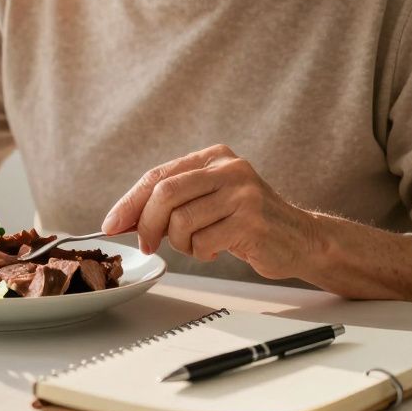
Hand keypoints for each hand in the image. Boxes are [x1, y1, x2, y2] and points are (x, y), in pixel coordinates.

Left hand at [101, 144, 320, 280]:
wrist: (300, 239)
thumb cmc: (246, 222)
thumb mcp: (209, 200)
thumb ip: (171, 203)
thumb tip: (121, 220)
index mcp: (213, 157)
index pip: (158, 176)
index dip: (129, 202)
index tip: (111, 224)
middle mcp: (229, 169)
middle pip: (165, 194)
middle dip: (146, 225)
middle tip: (145, 244)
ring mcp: (243, 193)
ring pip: (182, 222)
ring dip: (181, 244)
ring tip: (199, 244)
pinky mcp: (252, 220)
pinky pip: (203, 242)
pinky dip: (202, 253)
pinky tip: (219, 248)